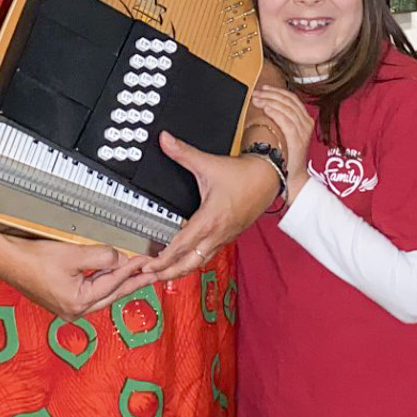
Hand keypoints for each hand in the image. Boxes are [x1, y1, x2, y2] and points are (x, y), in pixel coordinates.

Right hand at [0, 236, 149, 318]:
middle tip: (152, 275)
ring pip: (101, 294)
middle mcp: (74, 311)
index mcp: (78, 302)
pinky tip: (111, 275)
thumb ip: (102, 257)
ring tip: (137, 275)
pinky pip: (90, 292)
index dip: (132, 270)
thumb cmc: (33, 259)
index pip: (113, 283)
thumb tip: (121, 259)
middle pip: (111, 294)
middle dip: (132, 283)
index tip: (146, 261)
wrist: (7, 261)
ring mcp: (67, 308)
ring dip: (118, 283)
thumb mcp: (74, 254)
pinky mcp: (62, 301)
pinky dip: (103, 283)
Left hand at [141, 133, 279, 280]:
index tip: (148, 266)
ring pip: (199, 262)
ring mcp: (224, 238)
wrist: (269, 178)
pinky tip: (183, 263)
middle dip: (167, 273)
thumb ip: (183, 153)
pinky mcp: (228, 237)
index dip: (163, 258)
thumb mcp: (209, 163)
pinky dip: (193, 262)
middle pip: (189, 263)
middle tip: (147, 277)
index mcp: (210, 219)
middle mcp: (217, 233)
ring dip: (179, 271)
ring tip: (160, 276)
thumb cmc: (243, 175)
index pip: (182, 245)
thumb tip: (165, 140)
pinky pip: (208, 256)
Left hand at [248, 85, 316, 194]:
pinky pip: (286, 122)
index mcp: (305, 120)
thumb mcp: (287, 134)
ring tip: (257, 99)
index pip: (292, 99)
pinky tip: (266, 109)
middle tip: (257, 93)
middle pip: (289, 101)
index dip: (277, 91)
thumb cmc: (287, 155)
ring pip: (287, 109)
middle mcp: (306, 124)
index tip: (264, 89)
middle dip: (271, 94)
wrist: (293, 177)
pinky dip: (276, 113)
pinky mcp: (297, 140)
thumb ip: (281, 120)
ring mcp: (303, 132)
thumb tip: (265, 106)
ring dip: (270, 101)